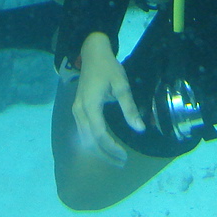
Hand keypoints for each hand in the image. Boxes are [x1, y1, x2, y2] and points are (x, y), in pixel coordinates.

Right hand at [71, 32, 144, 164]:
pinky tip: (104, 147)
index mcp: (90, 105)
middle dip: (105, 155)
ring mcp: (76, 111)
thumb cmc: (108, 67)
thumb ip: (129, 108)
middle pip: (89, 141)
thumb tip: (140, 129)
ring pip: (84, 139)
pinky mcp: (77, 110)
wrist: (92, 53)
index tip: (124, 156)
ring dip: (99, 151)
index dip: (111, 148)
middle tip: (122, 163)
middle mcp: (79, 111)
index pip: (99, 134)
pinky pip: (83, 133)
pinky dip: (93, 143)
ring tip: (115, 159)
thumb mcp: (122, 85)